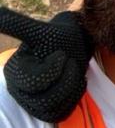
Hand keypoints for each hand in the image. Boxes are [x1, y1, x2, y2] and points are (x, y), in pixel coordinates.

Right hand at [0, 6, 92, 121]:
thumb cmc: (59, 37)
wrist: (77, 45)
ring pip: (54, 107)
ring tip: (75, 71)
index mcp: (15, 71)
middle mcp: (20, 89)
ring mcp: (34, 100)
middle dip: (66, 79)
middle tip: (71, 63)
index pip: (33, 82)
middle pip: (45, 99)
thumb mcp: (40, 30)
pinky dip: (73, 97)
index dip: (52, 69)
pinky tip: (76, 82)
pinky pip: (61, 111)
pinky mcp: (48, 107)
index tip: (61, 54)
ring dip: (71, 88)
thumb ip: (17, 24)